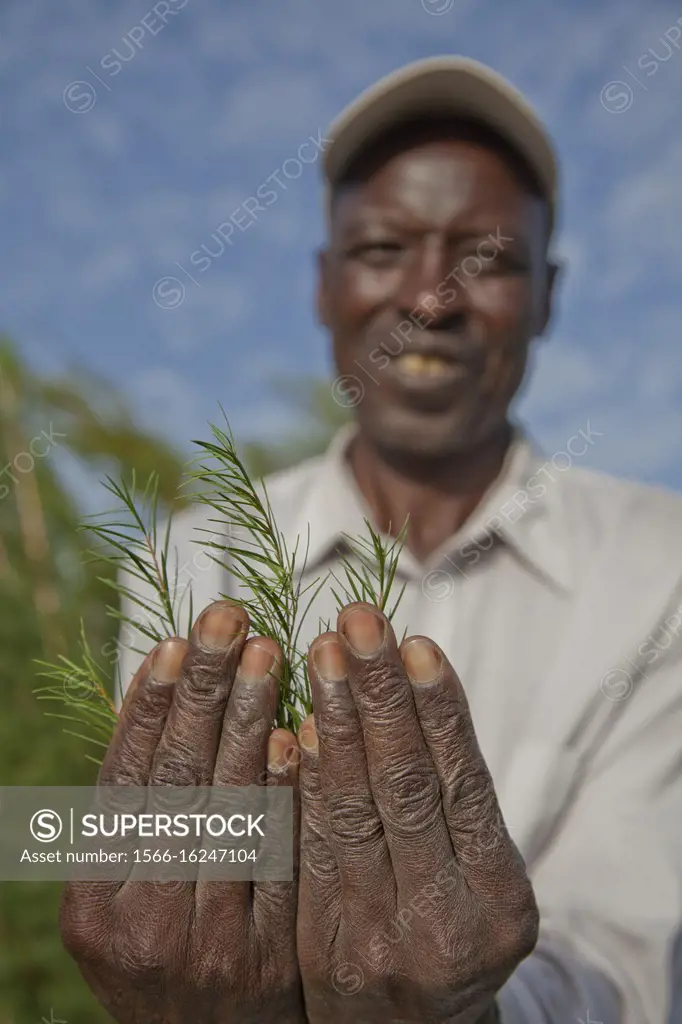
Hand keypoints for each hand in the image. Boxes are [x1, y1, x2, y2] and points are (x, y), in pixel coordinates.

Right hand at [60, 600, 304, 1023]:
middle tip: (227, 616)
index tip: (173, 640)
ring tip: (267, 653)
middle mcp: (139, 924)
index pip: (123, 784)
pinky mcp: (265, 957)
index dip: (148, 707)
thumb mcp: (125, 894)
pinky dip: (285, 792)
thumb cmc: (164, 948)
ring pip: (231, 810)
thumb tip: (152, 695)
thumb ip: (136, 811)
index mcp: (93, 902)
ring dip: (249, 723)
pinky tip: (296, 734)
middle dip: (203, 691)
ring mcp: (203, 944)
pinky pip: (279, 858)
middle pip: (176, 784)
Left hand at [296, 602, 537, 1023]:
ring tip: (322, 651)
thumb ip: (455, 798)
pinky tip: (293, 728)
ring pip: (350, 811)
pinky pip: (306, 851)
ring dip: (334, 722)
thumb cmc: (450, 926)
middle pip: (405, 788)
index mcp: (498, 899)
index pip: (463, 785)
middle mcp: (444, 925)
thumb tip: (407, 683)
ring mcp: (377, 941)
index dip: (438, 710)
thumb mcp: (481, 874)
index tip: (415, 642)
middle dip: (380, 695)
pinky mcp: (320, 948)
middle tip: (359, 620)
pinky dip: (301, 785)